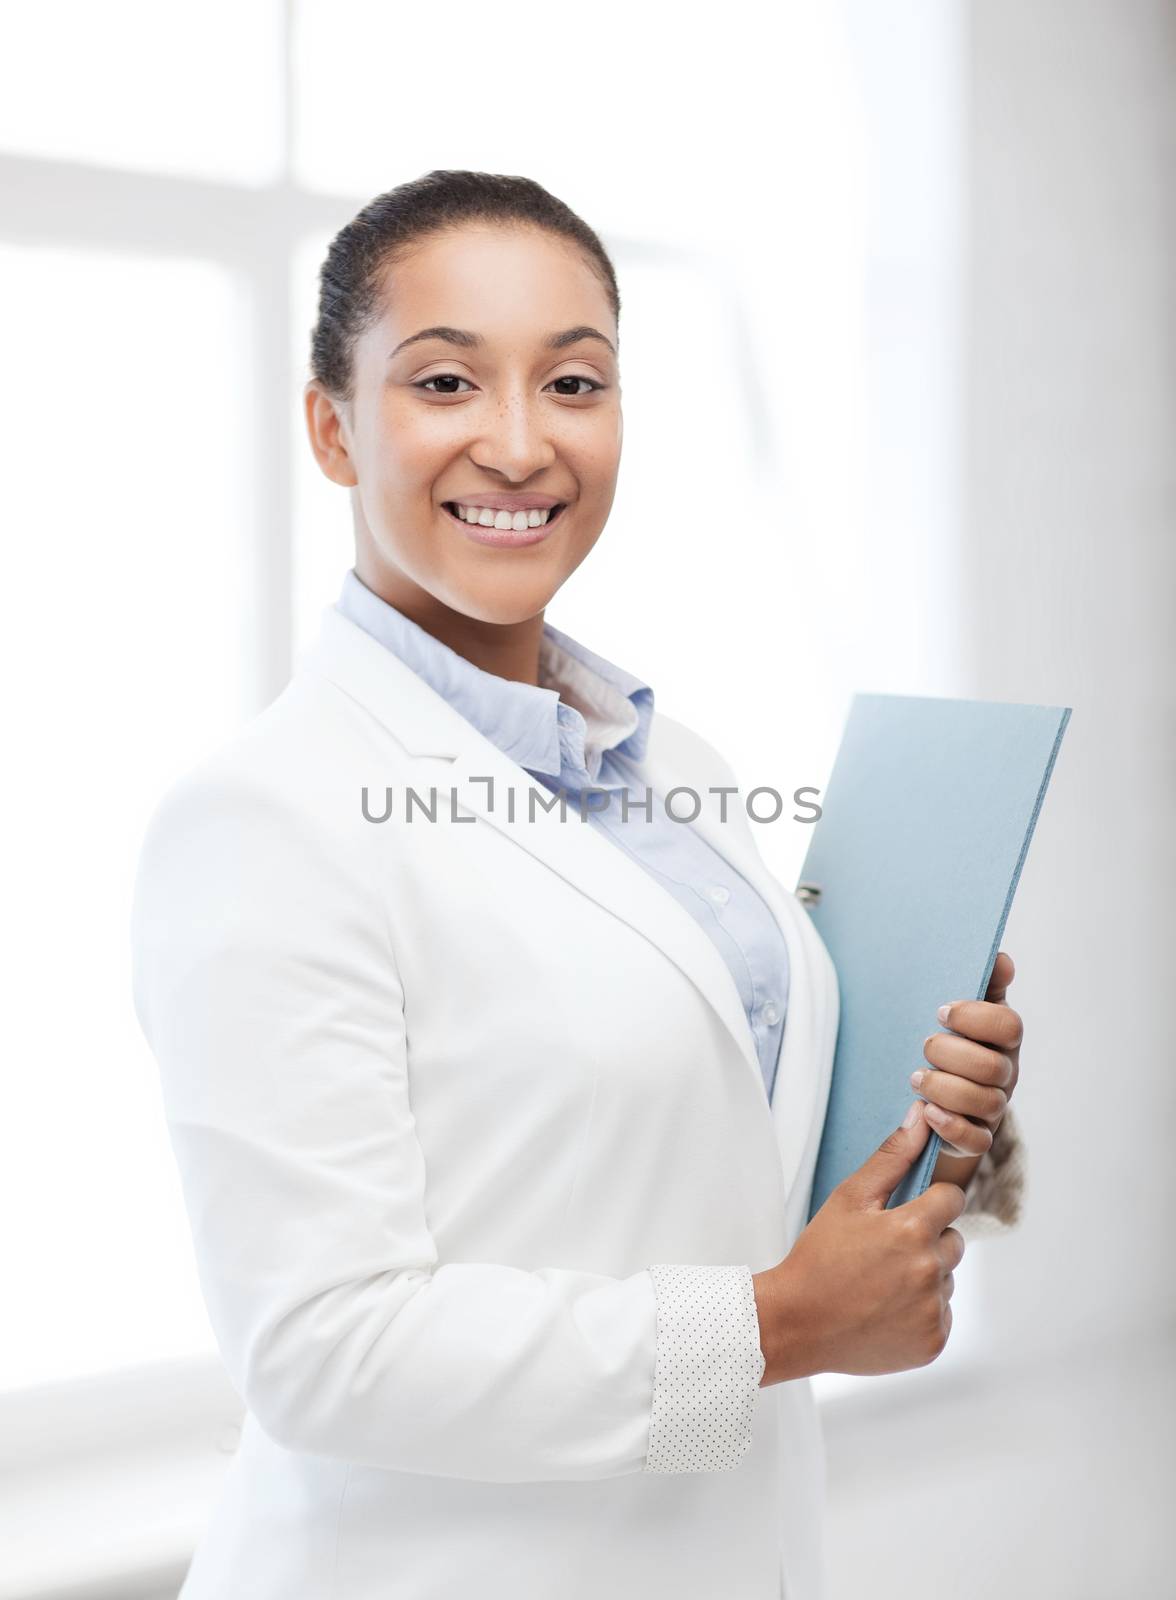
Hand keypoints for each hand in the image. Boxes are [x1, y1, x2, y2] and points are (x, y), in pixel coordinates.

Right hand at [753, 1102, 964, 1382]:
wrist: (798, 1324)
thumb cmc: (819, 1256)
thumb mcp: (849, 1198)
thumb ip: (892, 1157)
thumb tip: (921, 1117)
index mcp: (912, 1230)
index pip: (952, 1199)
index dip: (930, 1202)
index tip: (906, 1213)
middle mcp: (929, 1271)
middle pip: (954, 1241)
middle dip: (927, 1240)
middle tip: (885, 1251)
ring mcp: (933, 1311)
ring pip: (947, 1279)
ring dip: (924, 1276)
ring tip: (881, 1283)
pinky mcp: (933, 1342)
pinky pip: (942, 1315)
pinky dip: (921, 1312)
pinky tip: (886, 1310)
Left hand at [911, 950, 1021, 1160]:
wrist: (937, 1088)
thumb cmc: (952, 1040)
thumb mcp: (963, 1011)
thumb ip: (983, 983)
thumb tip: (1000, 958)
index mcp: (1003, 1038)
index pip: (1009, 1025)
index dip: (976, 1018)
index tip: (941, 1012)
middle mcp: (1005, 1073)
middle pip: (992, 1067)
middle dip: (953, 1055)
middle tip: (924, 1045)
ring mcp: (994, 1106)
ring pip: (986, 1103)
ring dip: (946, 1089)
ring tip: (916, 1078)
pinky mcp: (977, 1135)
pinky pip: (976, 1139)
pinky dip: (951, 1125)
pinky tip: (926, 1111)